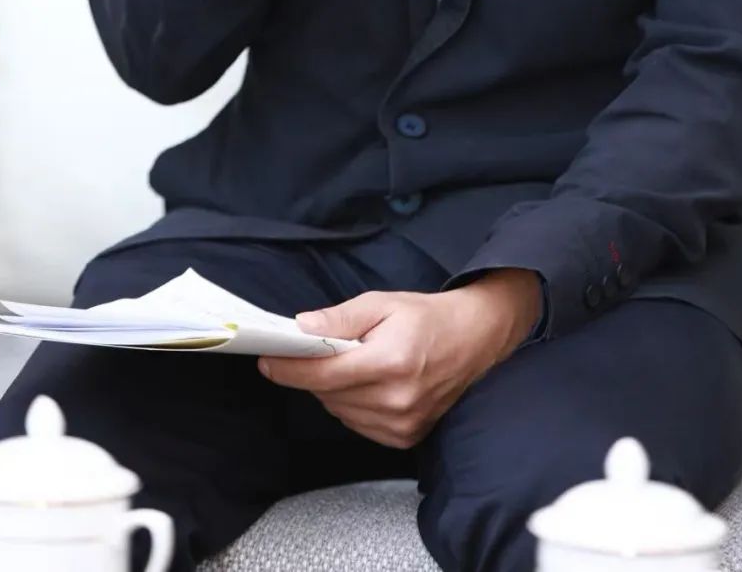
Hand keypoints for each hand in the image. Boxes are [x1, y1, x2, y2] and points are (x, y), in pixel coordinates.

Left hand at [257, 269, 541, 449]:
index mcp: (391, 361)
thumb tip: (301, 329)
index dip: (290, 368)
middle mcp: (397, 399)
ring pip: (340, 411)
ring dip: (332, 389)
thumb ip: (341, 318)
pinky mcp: (406, 437)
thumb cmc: (427, 317)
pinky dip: (351, 405)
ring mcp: (403, 423)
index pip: (325, 373)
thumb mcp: (383, 303)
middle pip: (328, 394)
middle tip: (310, 351)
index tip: (266, 360)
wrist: (475, 339)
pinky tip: (366, 383)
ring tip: (351, 363)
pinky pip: (358, 424)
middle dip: (312, 372)